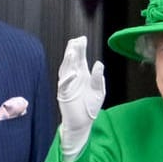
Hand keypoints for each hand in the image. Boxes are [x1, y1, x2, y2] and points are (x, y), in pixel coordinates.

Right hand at [56, 35, 105, 161]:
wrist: (83, 123)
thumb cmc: (90, 107)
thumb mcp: (99, 92)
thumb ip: (98, 78)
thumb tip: (99, 63)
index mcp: (82, 74)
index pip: (80, 58)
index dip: (80, 49)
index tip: (82, 38)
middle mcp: (73, 77)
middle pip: (71, 61)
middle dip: (73, 51)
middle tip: (76, 41)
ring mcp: (67, 85)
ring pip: (65, 70)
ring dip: (68, 62)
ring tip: (72, 52)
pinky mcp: (63, 95)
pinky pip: (64, 85)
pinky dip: (68, 79)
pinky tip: (74, 73)